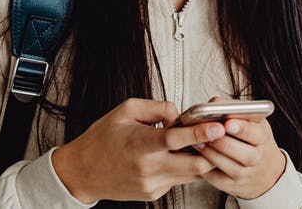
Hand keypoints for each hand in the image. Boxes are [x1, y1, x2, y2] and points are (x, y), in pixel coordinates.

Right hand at [51, 98, 223, 202]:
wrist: (82, 172)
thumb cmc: (102, 139)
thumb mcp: (126, 110)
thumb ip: (158, 108)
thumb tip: (181, 116)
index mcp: (140, 144)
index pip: (175, 140)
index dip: (200, 133)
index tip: (218, 127)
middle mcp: (148, 167)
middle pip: (194, 164)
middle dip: (212, 150)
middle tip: (218, 136)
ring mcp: (152, 184)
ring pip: (192, 174)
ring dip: (200, 159)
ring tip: (196, 143)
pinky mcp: (153, 193)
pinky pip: (179, 180)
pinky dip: (184, 168)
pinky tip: (175, 156)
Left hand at [193, 96, 285, 199]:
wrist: (265, 173)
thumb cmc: (255, 142)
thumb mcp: (255, 123)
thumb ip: (236, 111)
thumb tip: (214, 103)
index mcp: (263, 138)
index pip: (254, 133)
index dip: (240, 128)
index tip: (227, 123)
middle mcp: (256, 158)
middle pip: (237, 150)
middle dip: (219, 140)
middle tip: (205, 131)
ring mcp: (244, 174)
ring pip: (223, 163)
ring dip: (208, 152)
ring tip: (197, 141)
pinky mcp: (230, 185)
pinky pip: (214, 177)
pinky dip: (203, 166)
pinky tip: (197, 155)